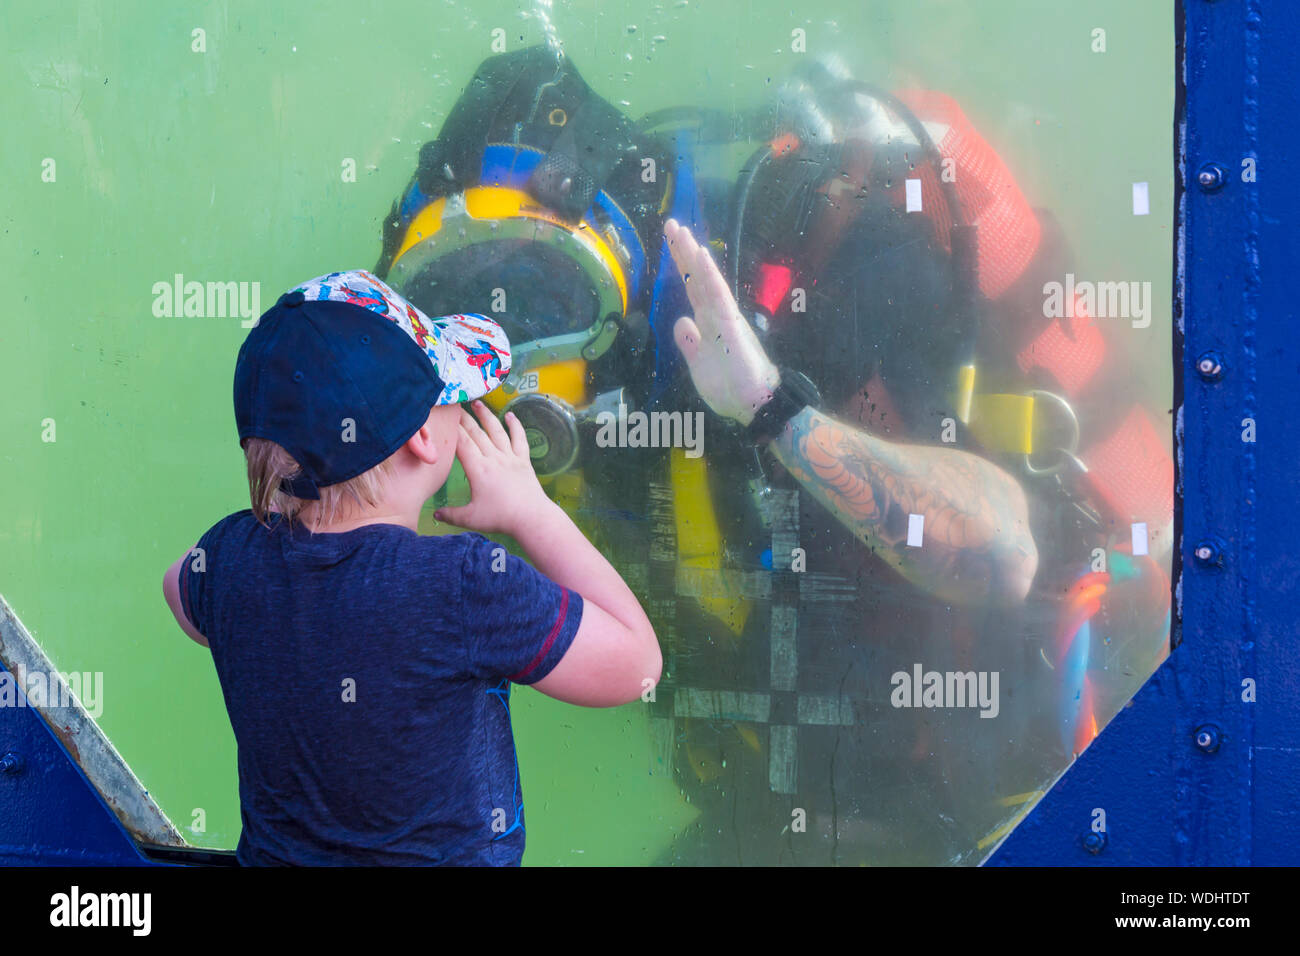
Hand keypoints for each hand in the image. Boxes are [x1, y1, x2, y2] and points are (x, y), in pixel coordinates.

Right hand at [433, 401, 553, 535]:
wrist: (531, 518)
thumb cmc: (500, 518)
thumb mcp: (470, 519)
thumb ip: (450, 515)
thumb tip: (435, 514)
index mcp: (478, 469)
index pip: (462, 444)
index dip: (453, 429)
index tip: (445, 417)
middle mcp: (493, 458)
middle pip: (476, 433)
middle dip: (465, 418)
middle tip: (455, 405)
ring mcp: (510, 457)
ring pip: (496, 431)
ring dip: (486, 416)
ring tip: (477, 403)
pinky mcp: (524, 461)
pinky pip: (519, 439)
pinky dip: (516, 426)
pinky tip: (510, 415)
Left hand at [664, 218, 780, 425]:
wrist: (754, 406)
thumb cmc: (731, 389)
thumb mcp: (699, 367)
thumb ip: (690, 344)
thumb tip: (682, 321)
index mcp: (708, 324)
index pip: (692, 288)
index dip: (681, 266)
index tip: (671, 243)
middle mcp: (716, 315)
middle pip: (697, 277)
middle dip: (684, 251)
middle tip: (671, 224)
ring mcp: (724, 317)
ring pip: (707, 280)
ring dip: (694, 255)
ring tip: (682, 232)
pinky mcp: (731, 325)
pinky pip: (719, 296)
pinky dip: (710, 276)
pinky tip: (702, 257)